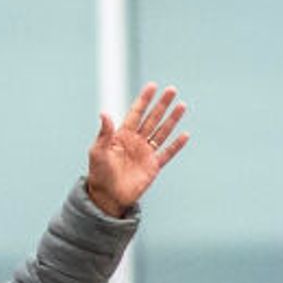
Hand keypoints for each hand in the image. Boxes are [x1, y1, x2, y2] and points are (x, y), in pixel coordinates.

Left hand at [84, 85, 189, 215]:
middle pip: (152, 118)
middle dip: (161, 104)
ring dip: (172, 119)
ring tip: (181, 105)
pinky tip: (184, 134)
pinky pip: (168, 153)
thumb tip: (104, 113)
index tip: (152, 86)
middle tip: (172, 89)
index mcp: (121, 135)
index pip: (135, 112)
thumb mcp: (98, 151)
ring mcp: (146, 152)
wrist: (108, 196)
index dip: (144, 100)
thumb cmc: (99, 173)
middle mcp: (136, 141)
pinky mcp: (154, 166)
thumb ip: (104, 133)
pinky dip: (176, 145)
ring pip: (162, 132)